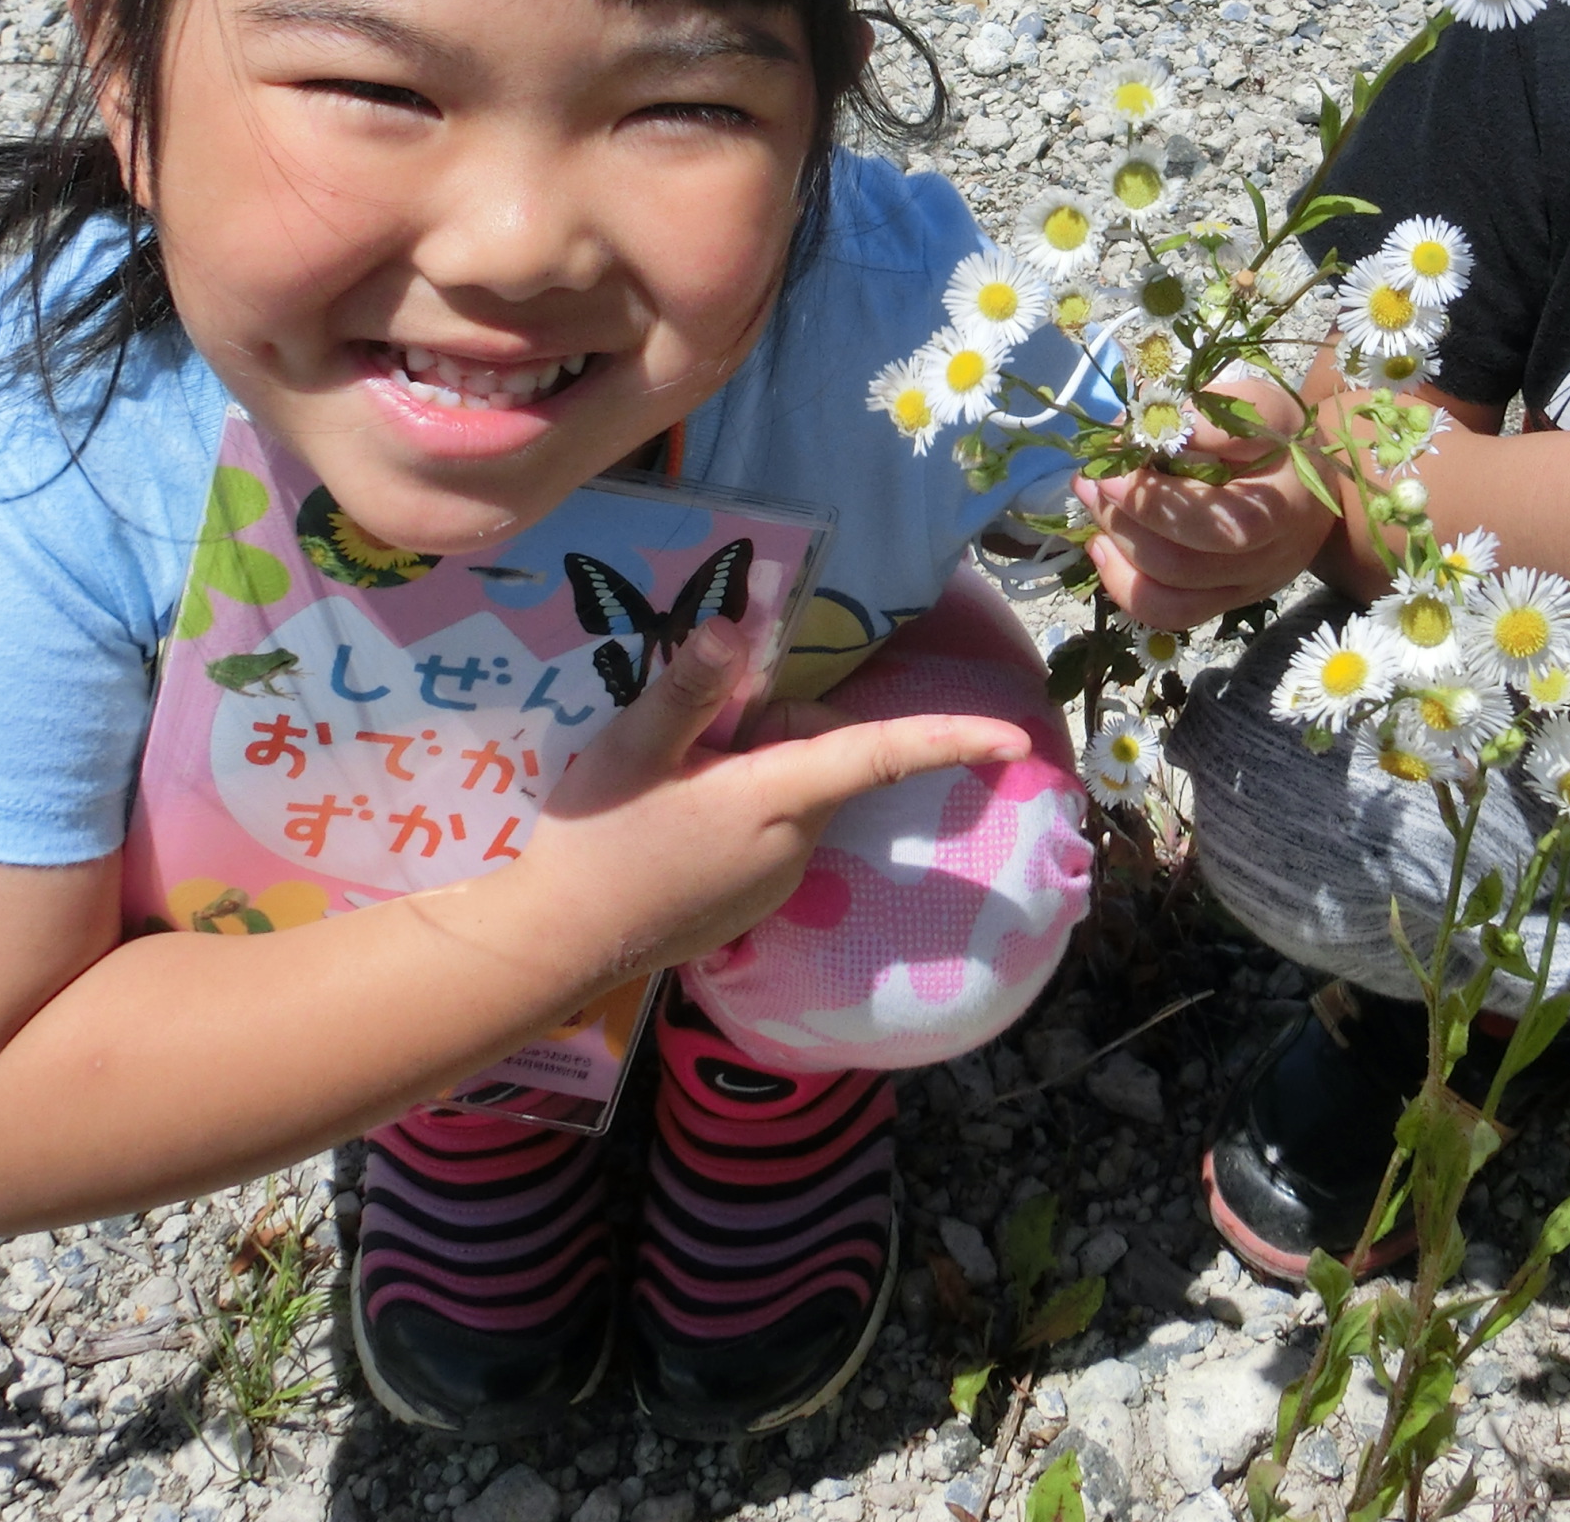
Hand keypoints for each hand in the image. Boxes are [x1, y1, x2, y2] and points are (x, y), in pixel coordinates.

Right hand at [537, 612, 1031, 970]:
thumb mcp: (630, 748)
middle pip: (820, 754)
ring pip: (793, 791)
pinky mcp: (754, 902)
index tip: (1015, 742)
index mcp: (779, 797)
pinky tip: (672, 824)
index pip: (882, 753)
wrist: (555, 945)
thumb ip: (688, 688)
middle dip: (771, 728)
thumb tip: (735, 625)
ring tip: (670, 787)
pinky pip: (770, 830)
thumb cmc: (594, 839)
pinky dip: (737, 809)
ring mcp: (777, 880)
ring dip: (751, 770)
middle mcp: (796, 843)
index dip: (951, 740)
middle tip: (689, 742)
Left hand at [1079, 369, 1332, 628]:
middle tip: (1093, 476)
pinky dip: (1124, 584)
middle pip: (1186, 561)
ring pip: (1171, 590)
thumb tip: (1138, 431)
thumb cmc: (1280, 436)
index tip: (1117, 457)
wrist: (1312, 482)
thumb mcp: (1256, 405)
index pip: (1219, 519)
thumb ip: (1205, 415)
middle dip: (1125, 516)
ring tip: (1093, 500)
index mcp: (1285, 505)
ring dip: (1118, 543)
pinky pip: (1169, 613)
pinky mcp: (1225, 602)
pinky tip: (1103, 546)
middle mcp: (1271, 557)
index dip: (1157, 499)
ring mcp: (1248, 587)